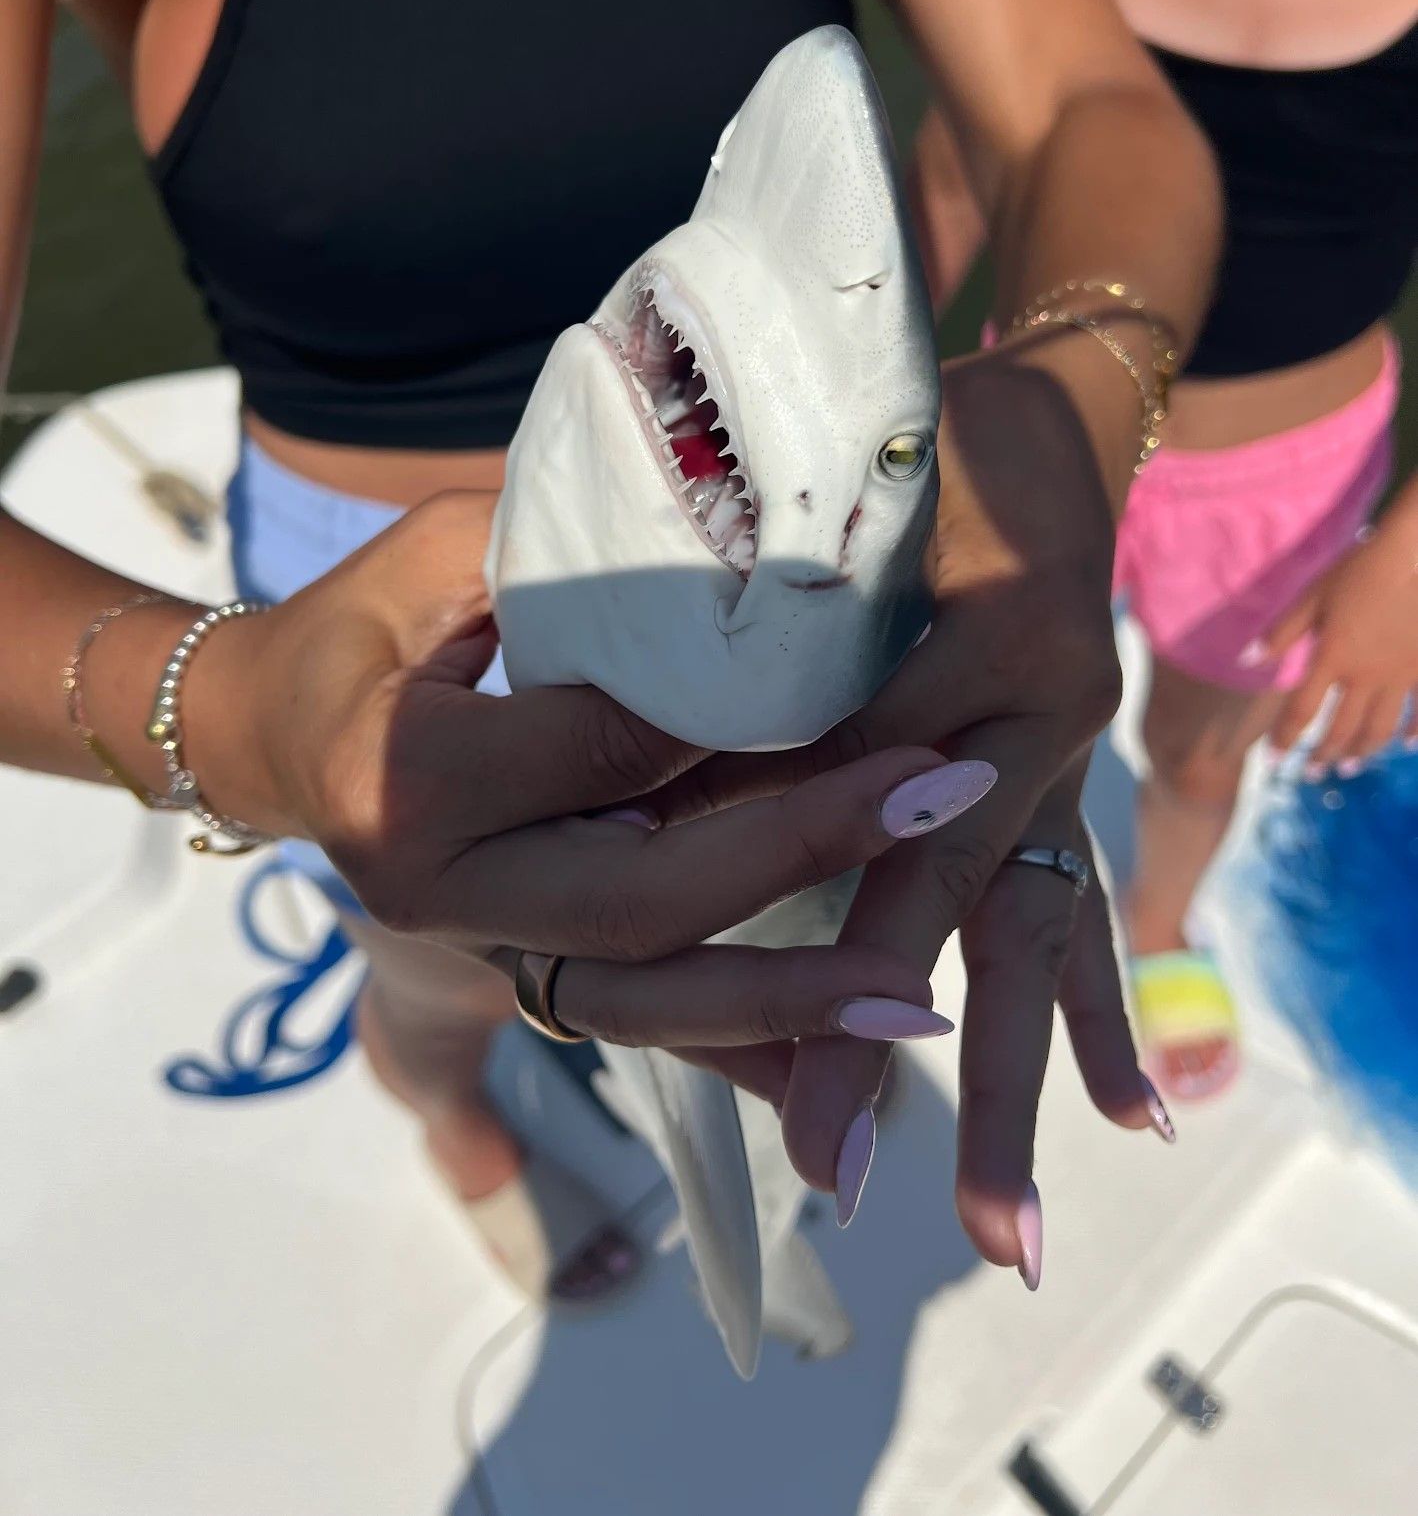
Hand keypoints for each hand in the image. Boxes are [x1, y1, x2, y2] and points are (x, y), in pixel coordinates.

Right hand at [187, 493, 984, 1051]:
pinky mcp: (517, 967)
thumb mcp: (450, 555)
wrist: (271, 730)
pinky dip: (741, 1057)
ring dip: (788, 1006)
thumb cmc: (368, 615)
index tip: (866, 682)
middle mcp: (433, 888)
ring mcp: (475, 945)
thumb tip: (748, 576)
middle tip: (940, 798)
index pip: (600, 752)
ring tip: (920, 1001)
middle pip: (640, 899)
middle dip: (802, 854)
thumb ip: (577, 573)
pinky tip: (843, 1078)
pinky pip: (636, 1026)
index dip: (736, 722)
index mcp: (402, 775)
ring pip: (643, 999)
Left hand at [647, 352, 1160, 1271]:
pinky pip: (1076, 900)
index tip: (769, 1063)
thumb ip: (749, 618)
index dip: (817, 917)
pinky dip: (1100, 1009)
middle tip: (840, 1177)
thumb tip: (641, 750)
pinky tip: (1127, 1112)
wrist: (1041, 421)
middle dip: (895, 1038)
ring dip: (1005, 1079)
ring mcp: (1062, 752)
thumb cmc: (914, 445)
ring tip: (1000, 1233)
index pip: (871, 791)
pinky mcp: (1061, 773)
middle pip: (962, 896)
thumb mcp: (825, 504)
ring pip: (1030, 926)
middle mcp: (1044, 707)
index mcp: (995, 628)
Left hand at [1259, 513, 1417, 774]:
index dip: (1285, 738)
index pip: (1302, 710)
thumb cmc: (1362, 569)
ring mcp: (1400, 677)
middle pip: (1341, 728)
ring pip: (1380, 728)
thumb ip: (1282, 632)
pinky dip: (1414, 733)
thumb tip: (1245, 661)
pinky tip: (1407, 747)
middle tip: (1312, 775)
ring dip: (1362, 751)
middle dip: (1322, 754)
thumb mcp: (1314, 595)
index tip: (1273, 760)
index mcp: (1333, 658)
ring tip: (1349, 767)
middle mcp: (1365, 676)